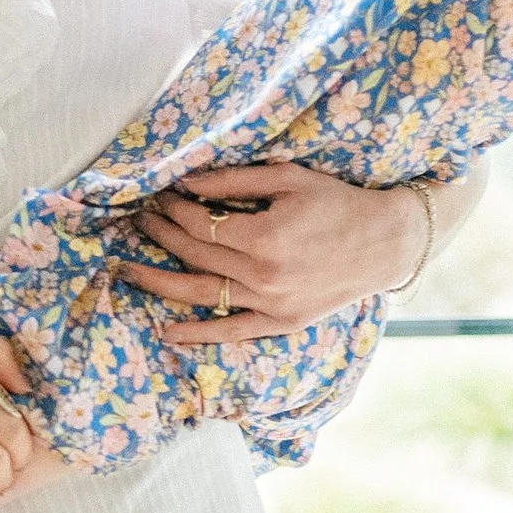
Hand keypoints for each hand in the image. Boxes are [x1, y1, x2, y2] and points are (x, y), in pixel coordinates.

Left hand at [117, 161, 429, 340]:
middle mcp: (263, 275)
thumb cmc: (337, 202)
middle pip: (194, 255)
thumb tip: (185, 183)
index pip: (198, 223)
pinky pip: (231, 332)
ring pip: (201, 294)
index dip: (172, 209)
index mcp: (264, 236)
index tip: (157, 197)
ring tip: (127, 270)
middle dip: (160, 235)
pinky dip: (197, 334)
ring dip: (159, 282)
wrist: (386, 242)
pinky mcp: (282, 323)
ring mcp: (271, 304)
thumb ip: (234, 180)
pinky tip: (166, 331)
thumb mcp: (288, 178)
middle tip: (138, 221)